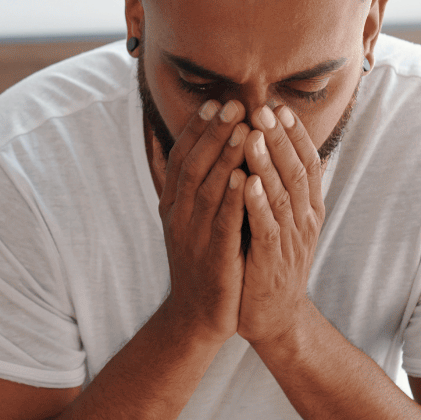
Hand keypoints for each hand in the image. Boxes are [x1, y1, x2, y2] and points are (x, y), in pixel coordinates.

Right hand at [156, 98, 250, 342]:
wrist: (198, 315)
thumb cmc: (202, 261)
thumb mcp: (190, 221)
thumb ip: (192, 186)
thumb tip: (191, 147)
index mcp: (173, 205)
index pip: (182, 158)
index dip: (197, 130)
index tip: (215, 103)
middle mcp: (178, 216)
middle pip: (193, 166)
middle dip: (214, 134)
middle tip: (234, 105)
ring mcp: (193, 237)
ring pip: (207, 189)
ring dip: (225, 157)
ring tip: (244, 130)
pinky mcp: (214, 257)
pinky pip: (223, 223)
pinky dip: (233, 199)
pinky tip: (247, 177)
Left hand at [237, 104, 324, 347]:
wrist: (272, 316)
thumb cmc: (270, 262)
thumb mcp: (280, 221)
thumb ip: (280, 188)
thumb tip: (276, 148)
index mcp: (307, 208)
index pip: (306, 162)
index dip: (294, 134)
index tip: (279, 105)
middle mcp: (304, 220)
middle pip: (297, 171)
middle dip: (280, 138)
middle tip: (264, 108)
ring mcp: (290, 240)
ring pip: (282, 195)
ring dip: (268, 163)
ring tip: (255, 135)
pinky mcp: (271, 261)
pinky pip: (266, 227)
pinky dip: (257, 204)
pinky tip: (247, 183)